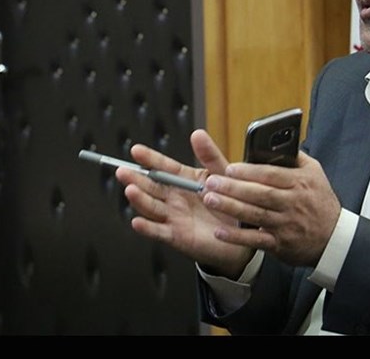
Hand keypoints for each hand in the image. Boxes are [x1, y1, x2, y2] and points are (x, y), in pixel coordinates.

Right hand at [115, 129, 255, 278]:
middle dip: (136, 178)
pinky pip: (159, 231)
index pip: (163, 166)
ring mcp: (174, 216)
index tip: (137, 151)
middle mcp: (175, 197)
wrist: (245, 231)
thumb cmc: (233, 201)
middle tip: (124, 171)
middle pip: (151, 186)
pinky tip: (138, 222)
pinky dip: (147, 228)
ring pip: (152, 207)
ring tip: (131, 191)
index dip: (150, 159)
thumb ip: (209, 155)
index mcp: (184, 179)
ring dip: (139, 199)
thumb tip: (198, 133)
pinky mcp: (177, 236)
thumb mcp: (223, 173)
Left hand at [201, 152, 340, 266]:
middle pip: (260, 193)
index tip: (229, 168)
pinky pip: (256, 240)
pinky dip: (237, 237)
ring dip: (231, 208)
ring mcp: (286, 224)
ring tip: (210, 199)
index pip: (271, 174)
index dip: (249, 171)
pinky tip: (220, 232)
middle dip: (234, 188)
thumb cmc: (320, 202)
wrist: (334, 238)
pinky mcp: (281, 244)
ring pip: (256, 214)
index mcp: (300, 182)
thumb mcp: (315, 173)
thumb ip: (295, 157)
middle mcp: (293, 202)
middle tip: (211, 182)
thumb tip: (276, 141)